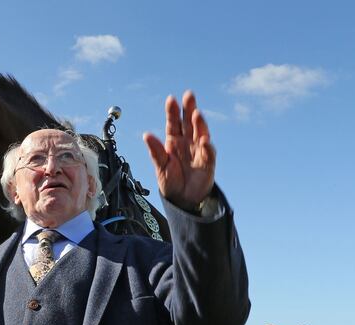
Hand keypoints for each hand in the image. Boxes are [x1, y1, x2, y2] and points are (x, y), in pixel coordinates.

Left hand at [143, 90, 215, 209]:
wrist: (183, 199)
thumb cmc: (170, 180)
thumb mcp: (160, 166)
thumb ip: (155, 151)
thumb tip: (146, 135)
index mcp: (173, 141)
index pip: (173, 123)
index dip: (172, 112)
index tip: (171, 99)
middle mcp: (187, 142)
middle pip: (189, 122)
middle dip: (189, 108)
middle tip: (189, 95)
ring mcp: (199, 150)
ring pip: (200, 133)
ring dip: (199, 124)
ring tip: (196, 114)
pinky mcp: (208, 162)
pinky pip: (208, 153)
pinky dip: (207, 147)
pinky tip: (204, 141)